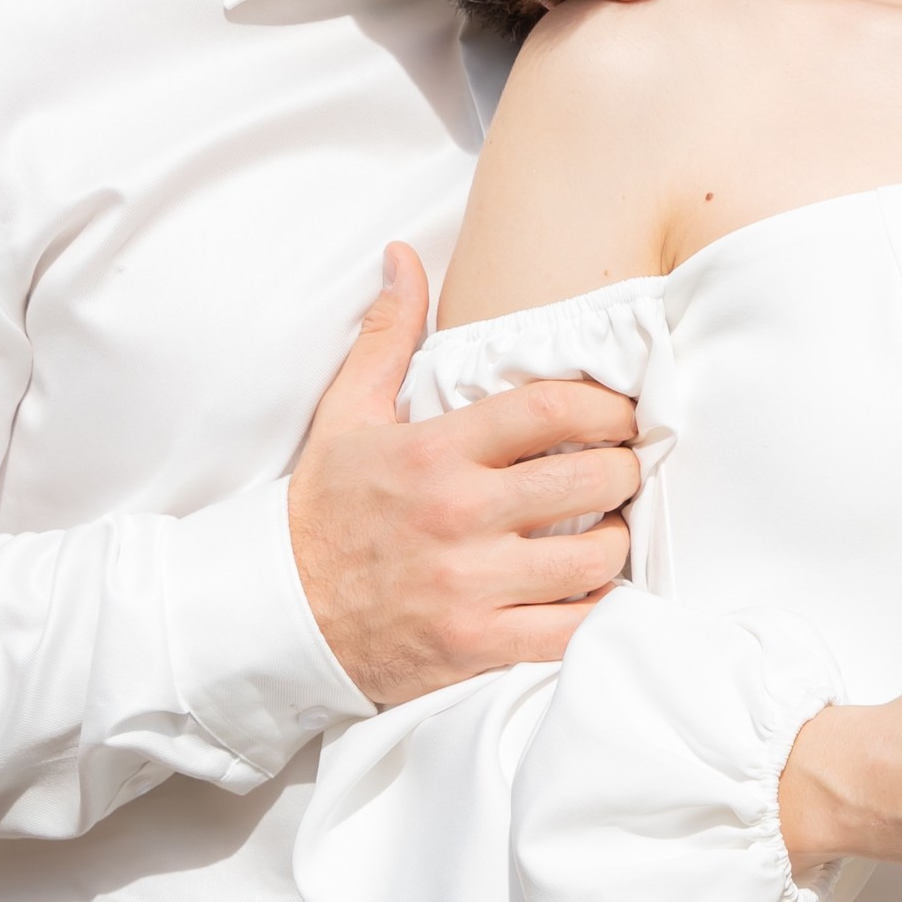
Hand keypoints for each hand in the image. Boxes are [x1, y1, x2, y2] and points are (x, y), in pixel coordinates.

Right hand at [288, 245, 642, 704]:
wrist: (278, 616)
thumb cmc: (324, 510)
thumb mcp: (346, 414)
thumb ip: (387, 334)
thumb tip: (403, 255)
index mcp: (433, 452)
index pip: (549, 408)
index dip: (606, 403)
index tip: (619, 412)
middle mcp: (457, 515)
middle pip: (590, 478)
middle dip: (624, 471)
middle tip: (621, 471)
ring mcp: (470, 586)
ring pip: (594, 558)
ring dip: (615, 544)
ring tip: (603, 533)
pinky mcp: (477, 647)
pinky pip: (571, 629)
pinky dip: (592, 612)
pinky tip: (582, 594)